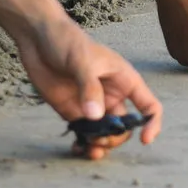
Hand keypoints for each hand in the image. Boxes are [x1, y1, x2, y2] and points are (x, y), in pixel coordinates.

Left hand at [18, 20, 162, 159]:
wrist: (37, 37)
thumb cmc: (67, 41)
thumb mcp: (82, 62)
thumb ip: (90, 89)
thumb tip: (96, 117)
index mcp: (125, 82)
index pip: (149, 107)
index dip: (151, 124)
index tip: (144, 140)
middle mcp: (113, 96)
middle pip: (125, 127)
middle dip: (115, 137)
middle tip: (98, 139)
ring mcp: (93, 105)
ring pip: (105, 134)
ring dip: (100, 145)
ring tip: (87, 149)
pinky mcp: (73, 111)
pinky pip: (84, 134)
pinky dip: (82, 144)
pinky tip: (76, 149)